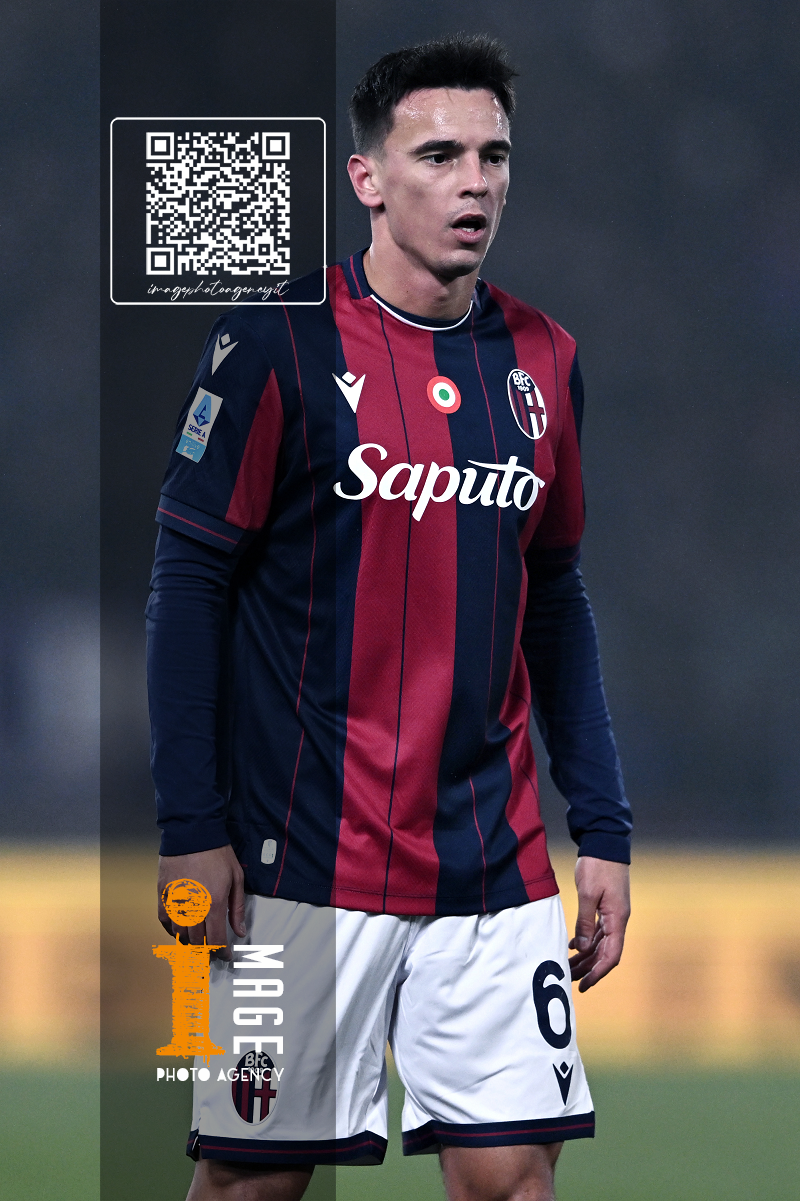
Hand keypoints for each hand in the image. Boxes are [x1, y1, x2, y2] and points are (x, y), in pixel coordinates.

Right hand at [157, 845, 245, 960]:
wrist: (192, 833)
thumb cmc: (218, 854)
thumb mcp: (236, 878)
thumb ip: (238, 908)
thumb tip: (240, 931)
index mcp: (214, 904)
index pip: (216, 941)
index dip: (222, 953)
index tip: (226, 957)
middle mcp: (193, 907)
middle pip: (197, 942)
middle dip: (206, 951)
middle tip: (212, 952)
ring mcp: (175, 902)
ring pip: (179, 934)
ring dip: (189, 943)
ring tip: (197, 943)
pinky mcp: (163, 895)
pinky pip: (164, 921)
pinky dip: (171, 930)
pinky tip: (179, 931)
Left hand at [569, 856, 629, 991]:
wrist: (605, 842)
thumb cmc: (597, 865)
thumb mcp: (588, 894)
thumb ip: (585, 922)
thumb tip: (585, 948)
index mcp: (617, 918)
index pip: (612, 954)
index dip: (599, 972)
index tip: (585, 984)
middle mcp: (618, 920)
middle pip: (605, 952)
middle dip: (589, 968)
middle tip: (569, 980)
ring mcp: (613, 914)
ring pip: (601, 943)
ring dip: (586, 956)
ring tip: (569, 966)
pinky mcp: (607, 907)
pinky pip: (598, 931)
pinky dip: (587, 940)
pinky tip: (574, 945)